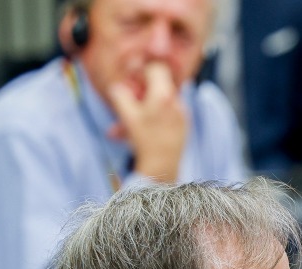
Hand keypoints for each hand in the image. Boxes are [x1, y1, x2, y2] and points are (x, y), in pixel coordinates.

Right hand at [106, 62, 187, 184]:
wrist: (163, 166)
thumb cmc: (144, 141)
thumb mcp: (128, 116)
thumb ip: (121, 97)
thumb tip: (117, 87)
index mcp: (164, 95)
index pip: (157, 69)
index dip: (144, 70)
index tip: (135, 79)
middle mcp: (177, 102)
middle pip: (161, 85)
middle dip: (146, 89)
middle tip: (134, 97)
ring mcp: (183, 114)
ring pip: (164, 101)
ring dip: (149, 105)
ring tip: (135, 119)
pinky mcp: (184, 126)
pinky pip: (170, 114)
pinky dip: (158, 117)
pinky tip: (146, 128)